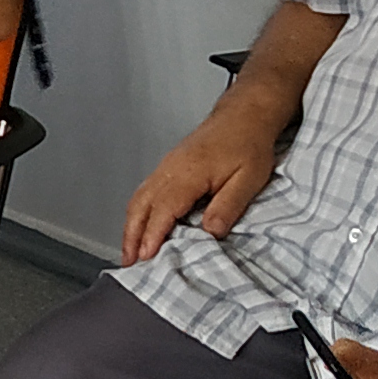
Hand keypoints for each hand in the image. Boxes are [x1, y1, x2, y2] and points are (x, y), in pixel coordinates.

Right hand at [119, 100, 289, 263]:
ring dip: (131, 226)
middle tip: (129, 263)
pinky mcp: (169, 166)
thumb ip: (228, 206)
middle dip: (131, 235)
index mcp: (189, 173)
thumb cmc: (248, 144)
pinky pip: (145, 191)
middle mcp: (171, 169)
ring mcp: (167, 166)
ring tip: (130, 251)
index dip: (152, 234)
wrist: (244, 115)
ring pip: (138, 198)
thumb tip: (210, 232)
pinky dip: (138, 213)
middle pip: (140, 205)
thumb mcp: (248, 179)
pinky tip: (141, 226)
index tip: (144, 257)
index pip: (163, 208)